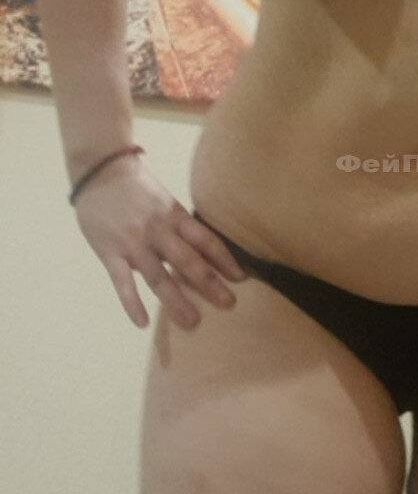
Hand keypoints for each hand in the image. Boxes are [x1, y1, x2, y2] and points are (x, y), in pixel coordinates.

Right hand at [72, 153, 248, 329]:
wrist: (100, 170)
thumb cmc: (138, 188)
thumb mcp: (166, 201)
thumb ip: (179, 228)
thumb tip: (198, 255)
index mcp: (176, 216)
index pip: (207, 241)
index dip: (226, 260)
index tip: (242, 278)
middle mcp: (159, 230)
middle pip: (189, 261)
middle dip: (210, 284)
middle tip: (229, 305)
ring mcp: (133, 242)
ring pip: (159, 276)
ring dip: (176, 301)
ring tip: (192, 323)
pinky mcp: (109, 252)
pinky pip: (122, 282)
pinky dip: (132, 303)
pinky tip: (142, 322)